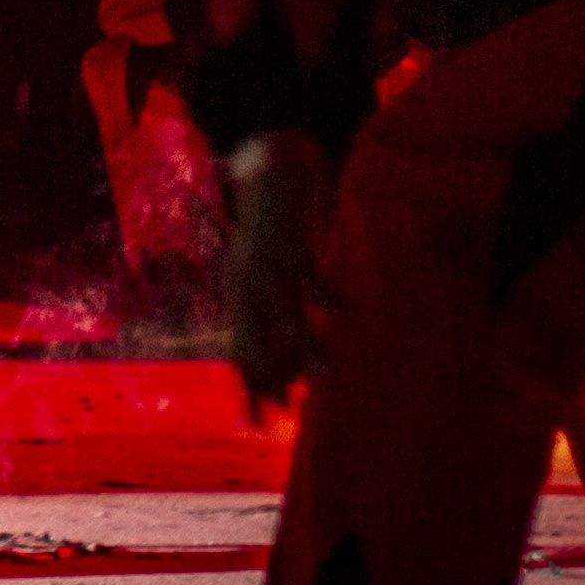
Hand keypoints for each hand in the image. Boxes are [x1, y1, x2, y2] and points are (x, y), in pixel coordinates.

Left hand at [220, 131, 332, 417]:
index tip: (264, 420)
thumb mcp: (266, 268)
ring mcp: (268, 261)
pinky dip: (327, 295)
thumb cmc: (273, 227)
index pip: (240, 346)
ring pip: (283, 310)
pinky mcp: (291, 241)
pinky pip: (309, 273)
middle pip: (255, 336)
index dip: (251, 383)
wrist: (270, 164)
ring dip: (303, 342)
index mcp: (240, 290)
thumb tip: (299, 351)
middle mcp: (247, 280)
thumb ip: (280, 307)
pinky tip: (344, 313)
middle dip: (270, 374)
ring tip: (325, 373)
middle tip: (288, 409)